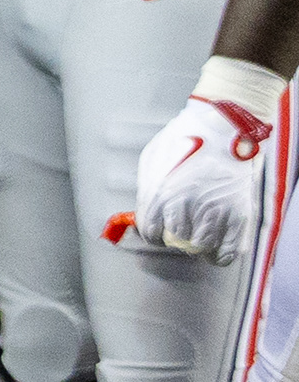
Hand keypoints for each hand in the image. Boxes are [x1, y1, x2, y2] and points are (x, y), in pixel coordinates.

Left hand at [116, 62, 280, 262]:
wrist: (224, 127)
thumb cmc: (185, 140)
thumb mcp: (152, 161)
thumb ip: (147, 191)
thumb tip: (142, 216)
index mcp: (160, 194)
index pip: (150, 233)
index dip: (154, 233)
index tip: (160, 229)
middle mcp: (185, 207)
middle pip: (175, 242)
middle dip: (175, 237)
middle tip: (182, 226)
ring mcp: (214, 212)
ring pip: (200, 249)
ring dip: (197, 244)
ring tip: (199, 230)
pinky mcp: (239, 215)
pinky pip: (227, 253)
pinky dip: (220, 255)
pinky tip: (216, 245)